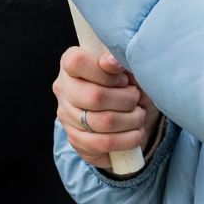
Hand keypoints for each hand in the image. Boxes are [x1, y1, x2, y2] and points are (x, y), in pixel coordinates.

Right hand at [54, 46, 155, 170]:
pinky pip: (102, 143)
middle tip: (137, 99)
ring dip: (131, 121)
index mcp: (70, 63)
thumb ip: (119, 60)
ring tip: (140, 116)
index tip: (124, 78)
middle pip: (94, 96)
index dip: (106, 72)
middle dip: (126, 100)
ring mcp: (66, 116)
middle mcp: (63, 88)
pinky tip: (136, 133)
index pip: (77, 62)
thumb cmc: (127, 82)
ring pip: (101, 122)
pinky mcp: (75, 139)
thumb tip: (112, 60)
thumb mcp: (128, 67)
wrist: (128, 111)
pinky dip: (127, 139)